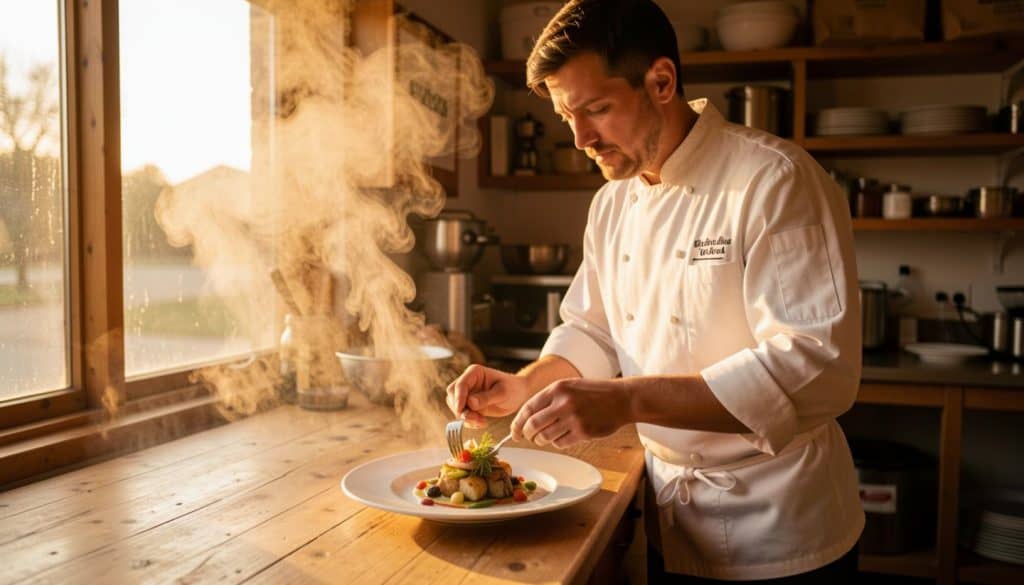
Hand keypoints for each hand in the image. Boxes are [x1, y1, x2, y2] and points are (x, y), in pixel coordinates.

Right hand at [446, 364, 531, 427]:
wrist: (519, 394)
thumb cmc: (513, 388)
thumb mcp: (503, 392)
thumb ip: (487, 397)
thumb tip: (470, 403)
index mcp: (474, 373)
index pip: (460, 385)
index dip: (458, 398)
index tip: (461, 410)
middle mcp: (468, 382)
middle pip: (453, 395)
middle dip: (461, 409)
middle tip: (475, 419)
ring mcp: (468, 394)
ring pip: (455, 406)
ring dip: (465, 417)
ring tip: (481, 421)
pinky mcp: (470, 405)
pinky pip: (463, 414)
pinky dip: (469, 421)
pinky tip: (482, 423)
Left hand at [510, 378, 629, 448]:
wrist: (621, 398)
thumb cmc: (594, 393)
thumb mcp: (569, 387)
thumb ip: (549, 399)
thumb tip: (527, 419)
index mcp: (557, 389)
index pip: (528, 408)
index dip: (518, 423)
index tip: (514, 432)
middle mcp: (563, 403)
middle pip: (533, 425)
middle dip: (526, 435)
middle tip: (527, 437)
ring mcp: (573, 418)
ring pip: (545, 437)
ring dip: (541, 440)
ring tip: (545, 437)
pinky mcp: (583, 432)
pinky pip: (560, 443)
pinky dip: (557, 443)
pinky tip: (562, 437)